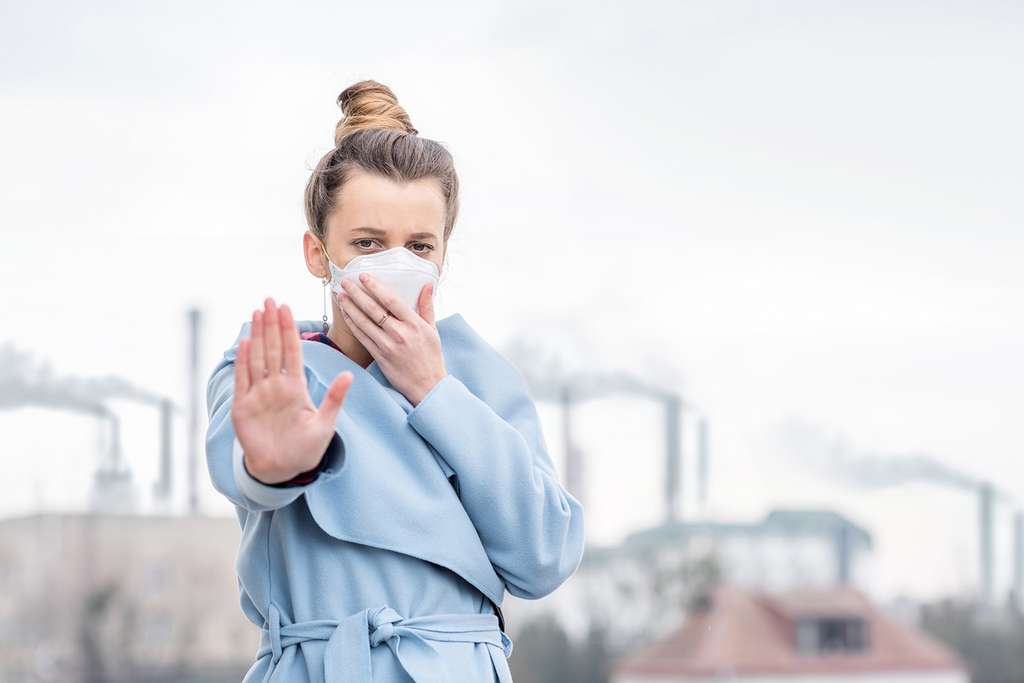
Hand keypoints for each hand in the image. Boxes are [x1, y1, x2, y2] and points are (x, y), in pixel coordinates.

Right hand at [232, 297, 353, 483]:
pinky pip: (244, 380)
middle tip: (270, 300)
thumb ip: (335, 398)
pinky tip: (245, 343)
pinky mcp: (243, 407)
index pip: (292, 351)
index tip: (287, 308)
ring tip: (257, 313)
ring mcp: (258, 395)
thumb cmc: (305, 448)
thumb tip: (349, 374)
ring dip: (257, 336)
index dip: (289, 330)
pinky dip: (244, 362)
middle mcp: (276, 386)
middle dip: (271, 324)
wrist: (282, 470)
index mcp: (296, 387)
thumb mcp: (326, 423)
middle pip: (273, 348)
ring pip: (258, 358)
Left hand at [336, 274, 446, 405]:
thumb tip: (427, 284)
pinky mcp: (379, 356)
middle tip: (345, 282)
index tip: (364, 276)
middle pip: (373, 309)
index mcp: (414, 324)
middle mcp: (400, 333)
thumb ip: (427, 306)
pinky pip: (362, 337)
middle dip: (357, 293)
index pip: (391, 300)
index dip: (375, 287)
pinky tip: (346, 314)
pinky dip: (353, 324)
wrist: (427, 386)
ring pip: (364, 322)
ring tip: (340, 295)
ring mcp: (387, 345)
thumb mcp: (433, 330)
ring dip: (350, 307)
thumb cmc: (431, 357)